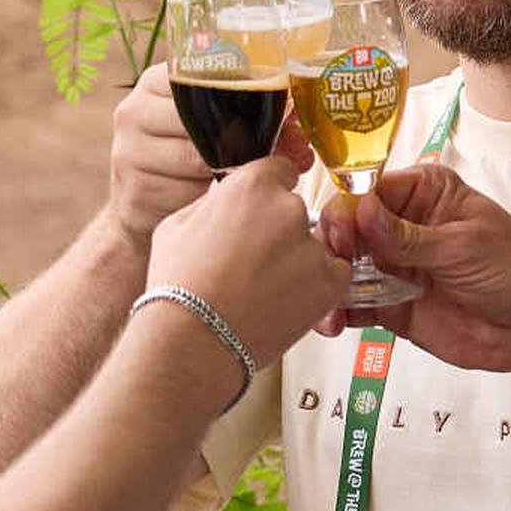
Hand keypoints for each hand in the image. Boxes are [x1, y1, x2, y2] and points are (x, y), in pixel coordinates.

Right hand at [105, 61, 307, 240]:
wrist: (141, 206)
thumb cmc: (186, 157)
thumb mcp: (205, 126)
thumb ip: (245, 118)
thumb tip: (298, 125)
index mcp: (154, 84)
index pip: (200, 78)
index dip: (238, 98)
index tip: (265, 116)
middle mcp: (133, 112)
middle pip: (200, 122)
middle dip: (238, 140)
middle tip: (265, 155)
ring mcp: (127, 152)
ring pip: (195, 160)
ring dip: (226, 173)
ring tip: (241, 181)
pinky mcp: (133, 191)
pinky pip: (186, 193)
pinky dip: (208, 201)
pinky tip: (215, 204)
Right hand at [144, 156, 342, 400]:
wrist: (194, 339)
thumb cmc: (179, 287)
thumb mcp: (177, 225)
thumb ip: (212, 203)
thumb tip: (226, 200)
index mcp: (251, 185)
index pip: (280, 170)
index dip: (268, 193)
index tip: (261, 212)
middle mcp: (287, 208)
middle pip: (294, 210)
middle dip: (278, 231)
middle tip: (252, 260)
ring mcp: (311, 246)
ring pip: (312, 244)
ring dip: (295, 260)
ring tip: (263, 289)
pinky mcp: (328, 282)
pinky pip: (333, 273)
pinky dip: (316, 285)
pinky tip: (285, 299)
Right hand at [320, 162, 510, 378]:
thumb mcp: (464, 246)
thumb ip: (409, 237)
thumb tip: (361, 211)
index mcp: (423, 193)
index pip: (369, 190)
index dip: (348, 209)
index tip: (340, 234)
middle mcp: (401, 225)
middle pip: (348, 227)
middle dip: (331, 246)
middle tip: (328, 270)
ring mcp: (393, 266)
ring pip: (345, 266)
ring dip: (327, 281)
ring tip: (319, 302)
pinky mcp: (390, 305)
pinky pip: (354, 304)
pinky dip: (338, 312)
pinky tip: (330, 322)